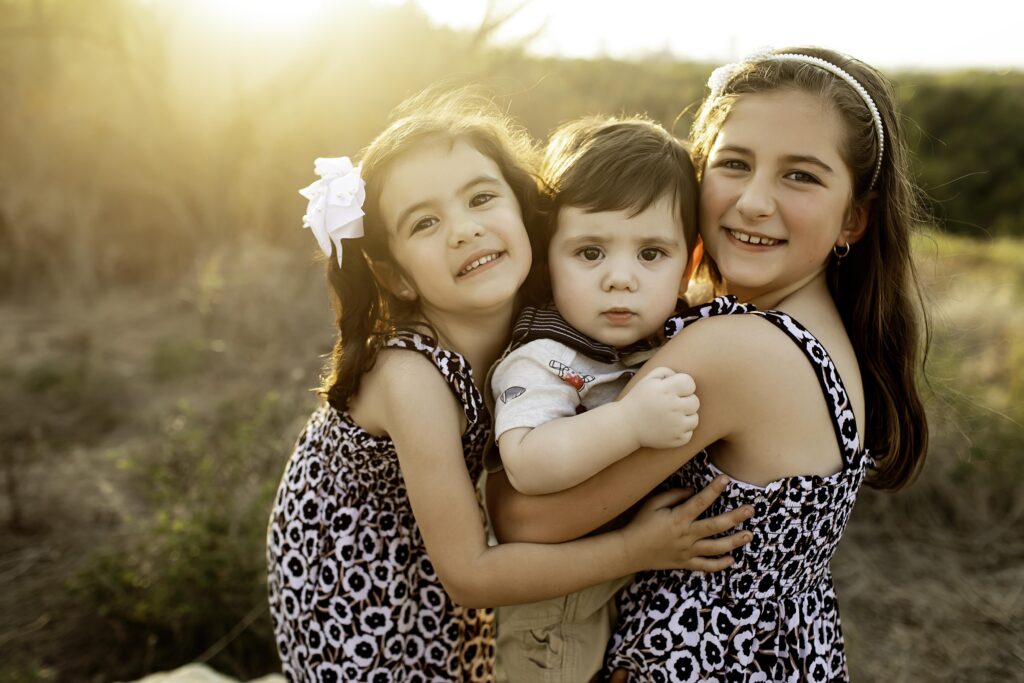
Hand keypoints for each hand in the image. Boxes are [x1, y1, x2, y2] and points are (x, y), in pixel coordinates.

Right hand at [619, 476, 753, 572]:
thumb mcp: (652, 504)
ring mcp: (687, 551)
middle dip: (735, 517)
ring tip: (749, 535)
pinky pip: (706, 566)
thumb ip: (673, 495)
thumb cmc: (640, 524)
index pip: (700, 502)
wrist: (629, 551)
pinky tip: (731, 559)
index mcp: (678, 518)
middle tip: (750, 509)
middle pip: (715, 526)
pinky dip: (719, 564)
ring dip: (734, 541)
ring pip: (716, 548)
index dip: (713, 490)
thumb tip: (692, 491)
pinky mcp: (685, 563)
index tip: (726, 479)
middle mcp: (686, 535)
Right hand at [620, 367, 698, 449]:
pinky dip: (681, 431)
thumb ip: (666, 372)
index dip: (682, 385)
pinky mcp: (677, 439)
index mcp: (666, 390)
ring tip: (670, 416)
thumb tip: (679, 377)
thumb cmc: (639, 400)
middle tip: (671, 404)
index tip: (673, 390)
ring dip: (685, 417)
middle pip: (695, 401)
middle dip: (685, 401)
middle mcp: (673, 407)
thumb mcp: (647, 380)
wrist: (626, 425)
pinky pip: (689, 433)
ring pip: (695, 418)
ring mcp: (676, 425)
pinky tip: (668, 428)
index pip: (690, 383)